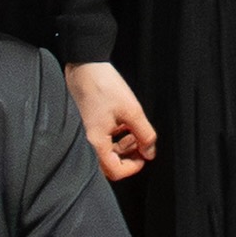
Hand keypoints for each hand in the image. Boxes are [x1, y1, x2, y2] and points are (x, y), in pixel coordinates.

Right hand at [70, 60, 159, 179]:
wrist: (85, 66)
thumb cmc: (105, 86)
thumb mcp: (132, 111)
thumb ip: (144, 134)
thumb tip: (150, 152)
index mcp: (95, 142)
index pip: (114, 171)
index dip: (133, 167)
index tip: (145, 155)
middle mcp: (87, 142)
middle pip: (110, 163)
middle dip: (129, 156)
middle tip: (142, 143)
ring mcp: (86, 134)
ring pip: (107, 152)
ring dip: (124, 146)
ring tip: (135, 131)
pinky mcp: (87, 126)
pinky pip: (102, 140)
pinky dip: (115, 137)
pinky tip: (125, 124)